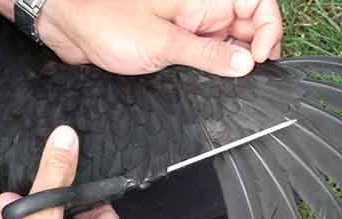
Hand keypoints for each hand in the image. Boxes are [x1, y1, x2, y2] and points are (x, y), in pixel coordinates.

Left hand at [36, 0, 282, 75]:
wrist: (72, 30)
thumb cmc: (109, 24)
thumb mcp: (164, 43)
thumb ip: (207, 54)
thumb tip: (245, 64)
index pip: (258, 5)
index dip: (268, 29)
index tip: (259, 59)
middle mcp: (202, 11)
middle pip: (248, 27)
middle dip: (253, 52)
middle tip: (248, 80)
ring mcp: (190, 28)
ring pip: (228, 45)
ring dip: (233, 65)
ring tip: (229, 86)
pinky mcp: (177, 46)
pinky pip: (206, 58)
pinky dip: (213, 72)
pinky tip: (212, 86)